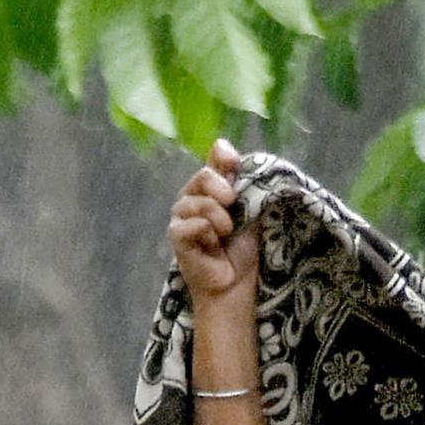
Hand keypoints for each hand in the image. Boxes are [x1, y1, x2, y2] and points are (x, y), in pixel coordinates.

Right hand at [169, 139, 262, 321]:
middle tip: (233, 204)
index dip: (222, 158)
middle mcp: (193, 198)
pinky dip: (206, 232)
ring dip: (218, 216)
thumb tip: (222, 143)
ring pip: (197, 201)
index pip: (212, 160)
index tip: (233, 163)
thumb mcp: (248, 208)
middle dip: (221, 188)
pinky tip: (212, 245)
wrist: (235, 282)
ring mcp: (181, 217)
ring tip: (226, 232)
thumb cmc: (243, 248)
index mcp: (211, 189)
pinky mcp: (176, 237)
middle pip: (202, 176)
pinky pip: (191, 223)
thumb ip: (239, 178)